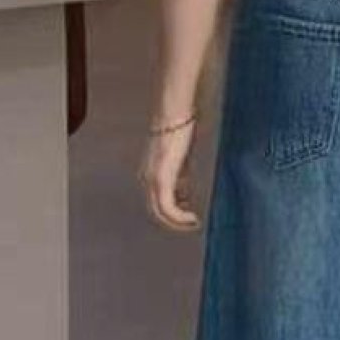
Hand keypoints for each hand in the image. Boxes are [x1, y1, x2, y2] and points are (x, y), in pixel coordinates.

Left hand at [137, 117, 200, 232]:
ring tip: (193, 222)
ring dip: (178, 223)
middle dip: (175, 223)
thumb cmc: (179, 130)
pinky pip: (168, 207)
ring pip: (161, 213)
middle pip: (156, 212)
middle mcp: (146, 179)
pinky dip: (179, 216)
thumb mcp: (180, 160)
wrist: (175, 114)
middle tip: (192, 225)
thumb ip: (179, 177)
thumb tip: (183, 194)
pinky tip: (192, 217)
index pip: (156, 203)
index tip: (189, 216)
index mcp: (148, 174)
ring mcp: (152, 179)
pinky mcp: (161, 179)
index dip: (172, 215)